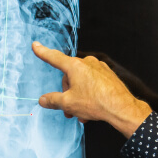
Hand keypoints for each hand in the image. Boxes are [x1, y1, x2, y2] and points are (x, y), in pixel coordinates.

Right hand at [32, 42, 151, 137]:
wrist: (121, 108)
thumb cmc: (96, 103)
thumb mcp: (68, 104)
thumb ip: (53, 100)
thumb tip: (43, 100)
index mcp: (75, 66)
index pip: (54, 57)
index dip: (43, 52)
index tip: (36, 45)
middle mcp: (87, 63)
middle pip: (69, 76)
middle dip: (67, 92)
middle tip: (68, 108)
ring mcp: (99, 68)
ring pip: (82, 81)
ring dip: (78, 96)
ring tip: (81, 112)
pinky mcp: (108, 75)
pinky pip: (93, 83)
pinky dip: (89, 94)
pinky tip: (91, 108)